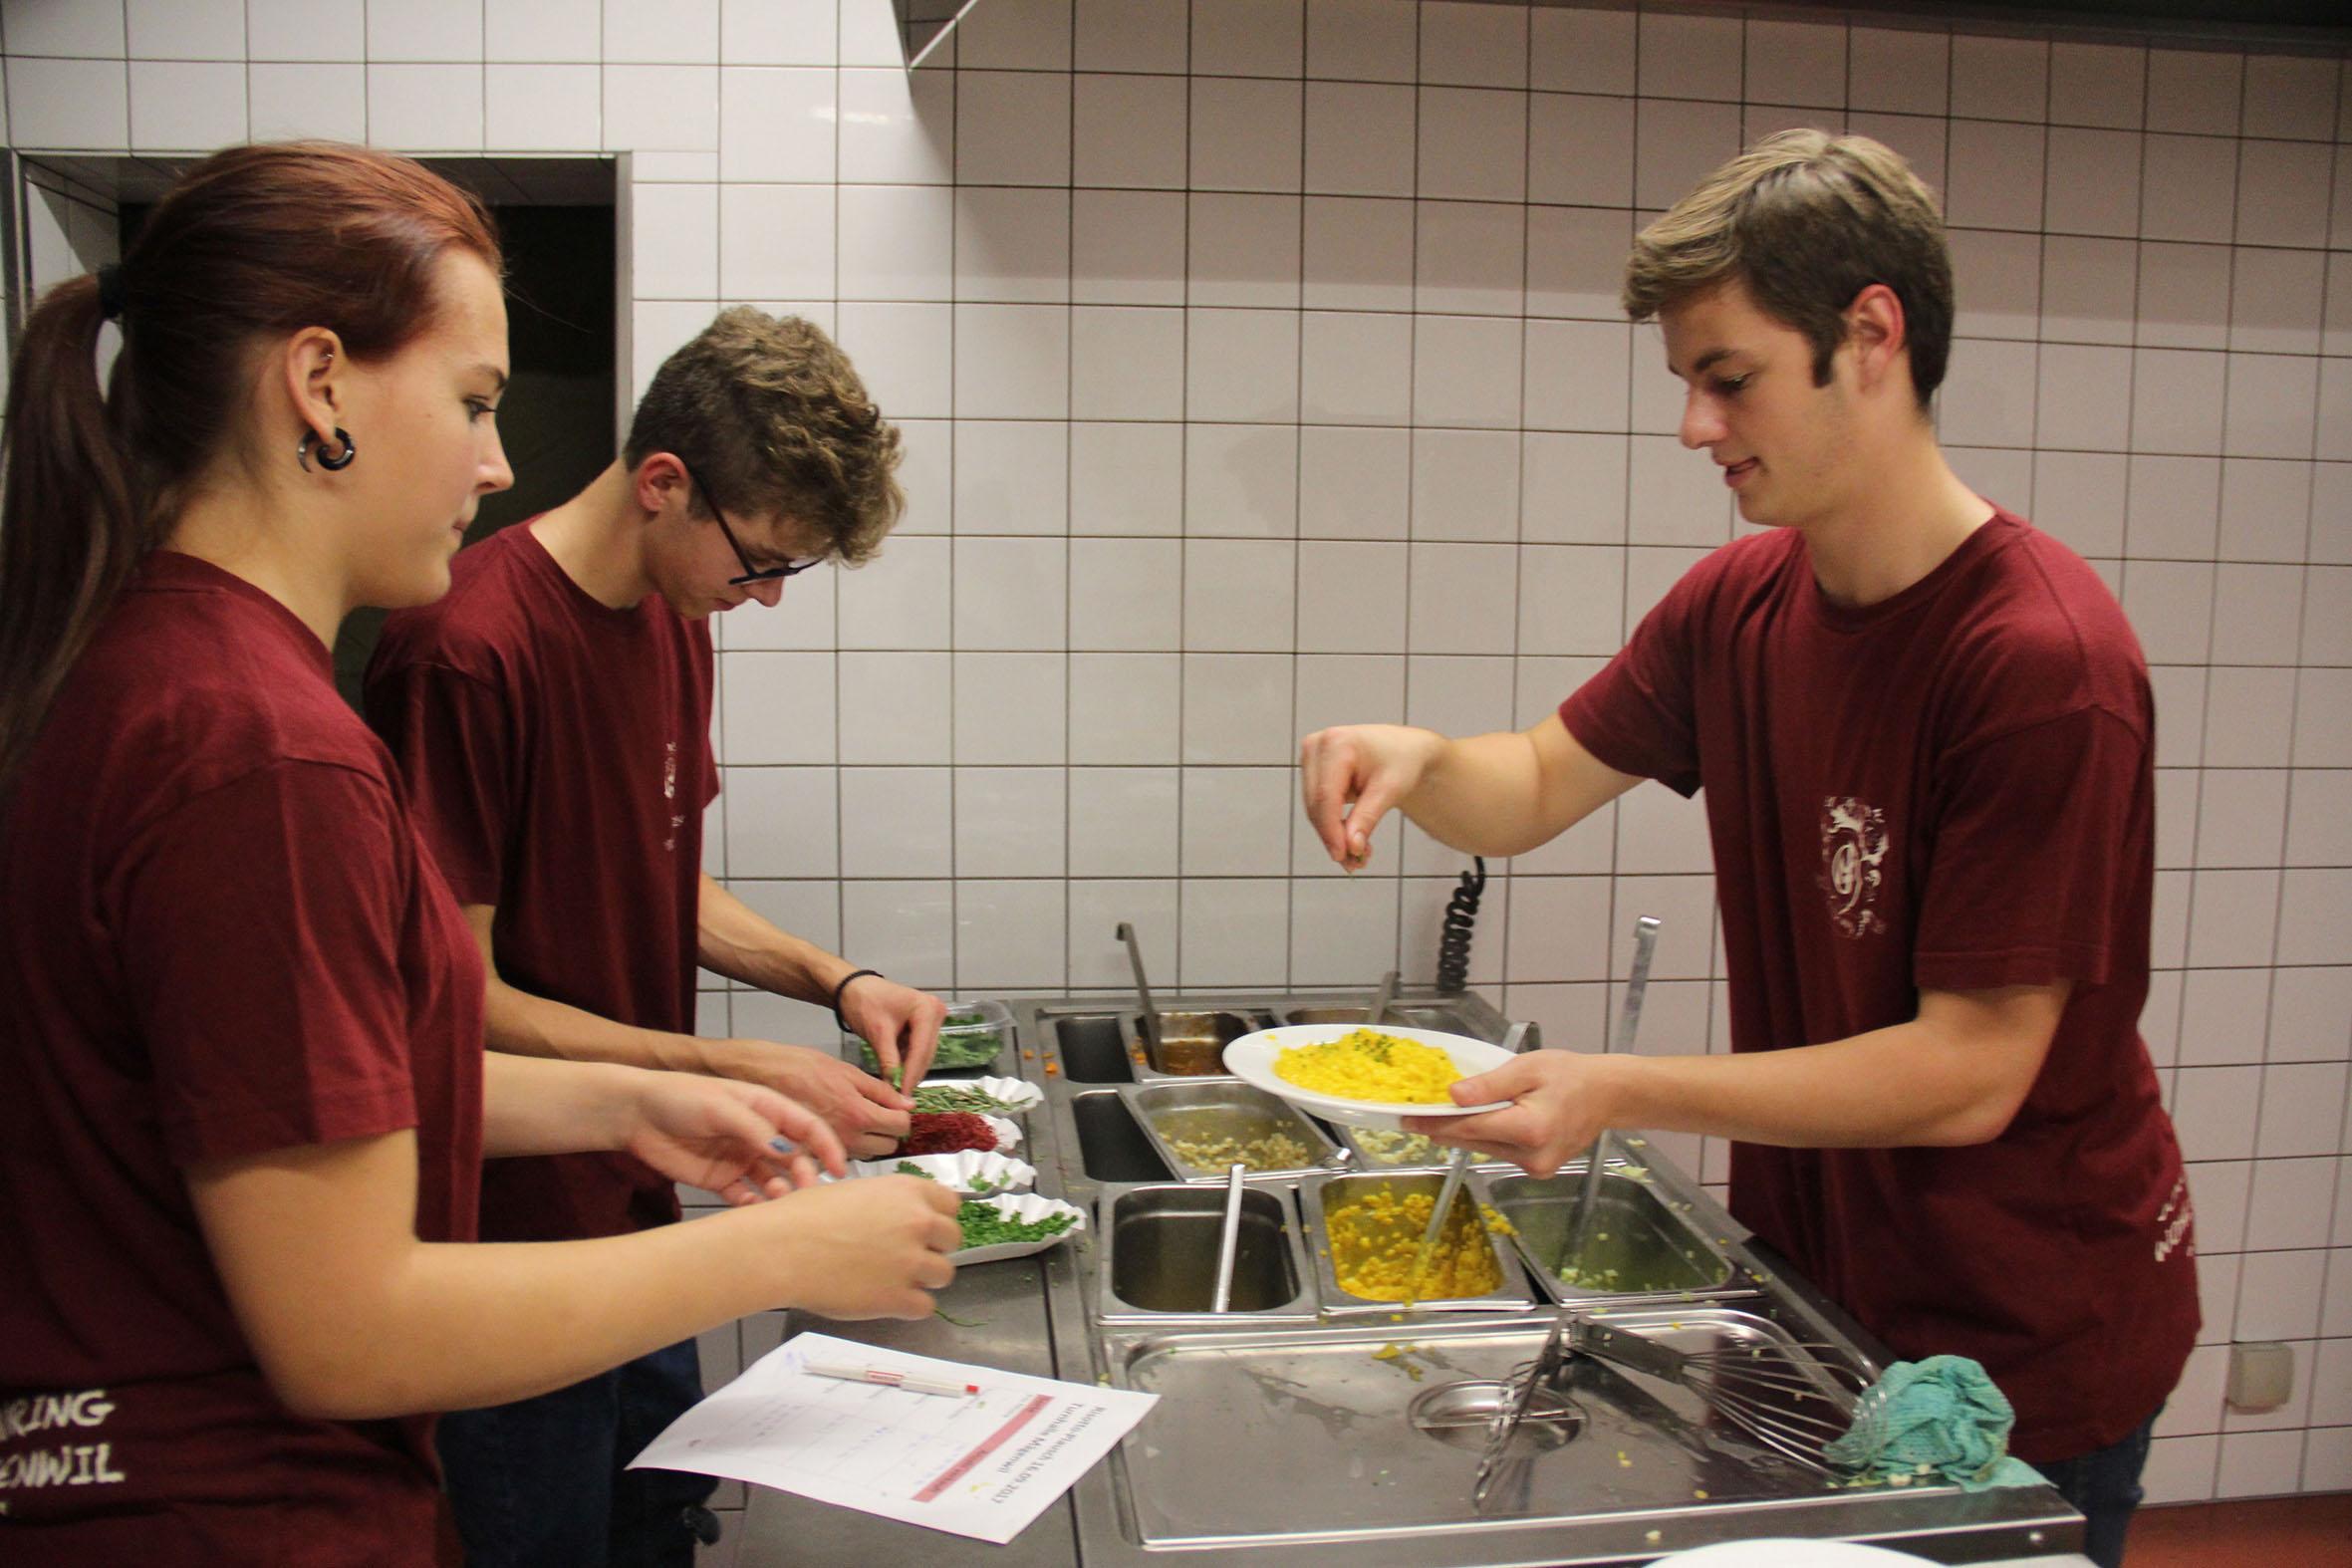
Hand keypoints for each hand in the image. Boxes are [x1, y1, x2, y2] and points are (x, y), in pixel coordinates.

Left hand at [620, 1071, 849, 1201]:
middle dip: (804, 1175)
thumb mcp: (722, 1106)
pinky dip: (754, 1207)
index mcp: (766, 1108)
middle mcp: (759, 1135)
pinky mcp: (721, 1180)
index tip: (839, 1170)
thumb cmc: (679, 1097)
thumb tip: (789, 1151)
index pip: (808, 1127)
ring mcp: (741, 1158)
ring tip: (778, 1203)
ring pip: (774, 1181)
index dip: (827, 1146)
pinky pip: (746, 1198)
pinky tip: (753, 1210)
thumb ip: (756, 1129)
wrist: (635, 1114)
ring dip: (781, 1193)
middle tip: (803, 1192)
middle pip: (795, 1158)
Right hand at [707, 1040, 909, 1159]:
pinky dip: (847, 1146)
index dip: (902, 1116)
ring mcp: (829, 1150)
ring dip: (869, 1140)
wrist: (761, 1076)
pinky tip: (837, 1128)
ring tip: (854, 1118)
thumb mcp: (847, 1070)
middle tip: (878, 1113)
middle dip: (888, 1131)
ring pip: (867, 1155)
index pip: (900, 1127)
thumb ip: (881, 1090)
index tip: (896, 1108)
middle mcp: (846, 1139)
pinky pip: (844, 1156)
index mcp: (858, 1114)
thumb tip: (907, 1103)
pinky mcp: (814, 1155)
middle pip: (889, 1147)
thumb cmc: (799, 1067)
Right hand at [757, 1176, 961, 1320]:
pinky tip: (885, 1299)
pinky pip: (926, 1307)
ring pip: (944, 1274)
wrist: (781, 1249)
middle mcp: (917, 1222)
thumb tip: (901, 1219)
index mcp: (907, 1191)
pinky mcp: (899, 1298)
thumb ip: (889, 1205)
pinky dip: (909, 1307)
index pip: (951, 1205)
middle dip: (933, 1248)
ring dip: (923, 1279)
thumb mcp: (855, 1191)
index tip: (924, 1230)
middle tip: (906, 1256)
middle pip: (953, 1239)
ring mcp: (911, 1262)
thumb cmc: (803, 1217)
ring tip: (892, 1279)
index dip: (937, 1218)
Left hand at [838, 977, 946, 1091]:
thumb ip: (889, 1060)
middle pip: (926, 1053)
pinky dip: (907, 1063)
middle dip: (912, 1074)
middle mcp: (935, 1012)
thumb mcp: (877, 1033)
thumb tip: (895, 1087)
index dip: (911, 1074)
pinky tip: (897, 1075)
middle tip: (900, 1097)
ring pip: (923, 1054)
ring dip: (910, 1070)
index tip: (903, 1095)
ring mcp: (931, 1019)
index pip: (921, 1049)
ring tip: (897, 1089)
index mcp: (927, 1009)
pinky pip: (918, 1050)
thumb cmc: (864, 1002)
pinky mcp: (924, 1026)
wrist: (853, 988)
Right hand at [1298, 724, 1446, 870]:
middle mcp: (1317, 746)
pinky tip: (1352, 839)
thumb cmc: (1402, 761)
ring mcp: (1311, 757)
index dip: (1331, 830)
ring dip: (1333, 835)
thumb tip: (1351, 847)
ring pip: (1315, 809)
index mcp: (1337, 743)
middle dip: (1334, 837)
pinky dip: (1333, 826)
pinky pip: (1318, 806)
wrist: (1405, 750)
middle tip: (1355, 863)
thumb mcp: (1390, 790)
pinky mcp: (1312, 770)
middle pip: (1317, 804)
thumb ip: (1367, 817)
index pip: (1326, 796)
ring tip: (1359, 855)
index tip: (1342, 855)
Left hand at [1404, 1051, 1611, 1177]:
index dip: (1435, 1122)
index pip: (1469, 1128)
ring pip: (1484, 1148)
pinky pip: (1499, 1151)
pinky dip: (1486, 1136)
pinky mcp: (1537, 1169)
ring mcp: (1535, 1167)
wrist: (1606, 1095)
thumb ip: (1489, 1085)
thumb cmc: (1570, 1075)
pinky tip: (1478, 1120)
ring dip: (1464, 1132)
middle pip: (1472, 1141)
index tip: (1407, 1118)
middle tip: (1415, 1114)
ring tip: (1443, 1114)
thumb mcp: (1527, 1068)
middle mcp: (1531, 1155)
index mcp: (1529, 1128)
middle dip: (1444, 1127)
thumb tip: (1453, 1096)